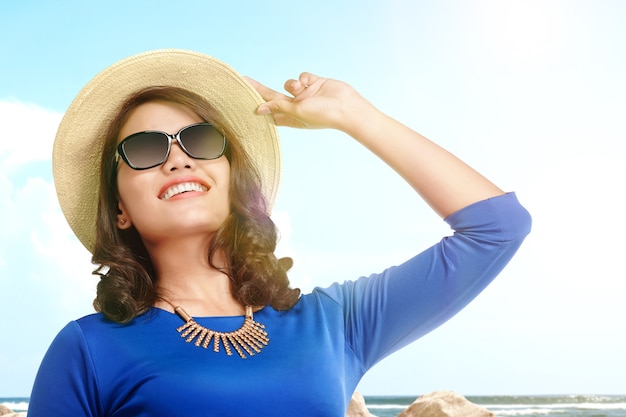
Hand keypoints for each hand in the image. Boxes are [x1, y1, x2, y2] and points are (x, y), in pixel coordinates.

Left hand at [246, 73, 370, 131]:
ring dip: (292, 84)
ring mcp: (305, 95)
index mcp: (291, 118)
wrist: (347, 107)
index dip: (258, 106)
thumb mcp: (297, 112)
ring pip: (289, 84)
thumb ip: (278, 107)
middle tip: (245, 81)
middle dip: (261, 89)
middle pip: (273, 96)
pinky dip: (304, 78)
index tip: (243, 101)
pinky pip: (302, 76)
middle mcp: (296, 107)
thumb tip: (259, 109)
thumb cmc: (322, 115)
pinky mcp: (314, 83)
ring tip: (301, 89)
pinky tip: (310, 83)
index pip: (269, 111)